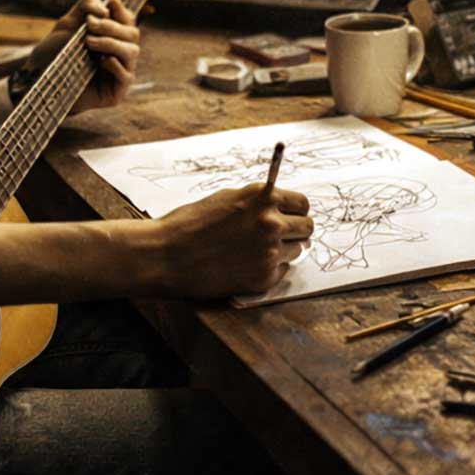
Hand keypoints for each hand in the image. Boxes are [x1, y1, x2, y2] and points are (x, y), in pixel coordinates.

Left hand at [29, 0, 140, 114]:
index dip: (123, 11)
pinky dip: (115, 65)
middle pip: (132, 34)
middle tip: (89, 24)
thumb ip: (86, 7)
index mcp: (112, 37)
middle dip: (111, 26)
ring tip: (88, 42)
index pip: (128, 20)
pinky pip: (126, 76)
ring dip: (111, 43)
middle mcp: (119, 54)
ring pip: (132, 52)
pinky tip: (100, 60)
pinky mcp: (117, 92)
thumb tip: (106, 7)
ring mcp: (120, 73)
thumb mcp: (68, 23)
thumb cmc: (55, 52)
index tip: (111, 3)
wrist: (41, 80)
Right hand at [152, 185, 313, 299]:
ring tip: (252, 252)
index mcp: (263, 197)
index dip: (296, 211)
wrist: (166, 255)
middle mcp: (271, 222)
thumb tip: (280, 210)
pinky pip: (281, 272)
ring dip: (282, 252)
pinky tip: (244, 266)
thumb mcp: (226, 199)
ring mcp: (269, 251)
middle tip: (277, 238)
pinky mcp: (264, 278)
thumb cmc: (190, 224)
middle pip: (307, 227)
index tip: (290, 218)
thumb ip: (257, 203)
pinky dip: (268, 270)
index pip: (303, 204)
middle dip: (296, 232)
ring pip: (297, 251)